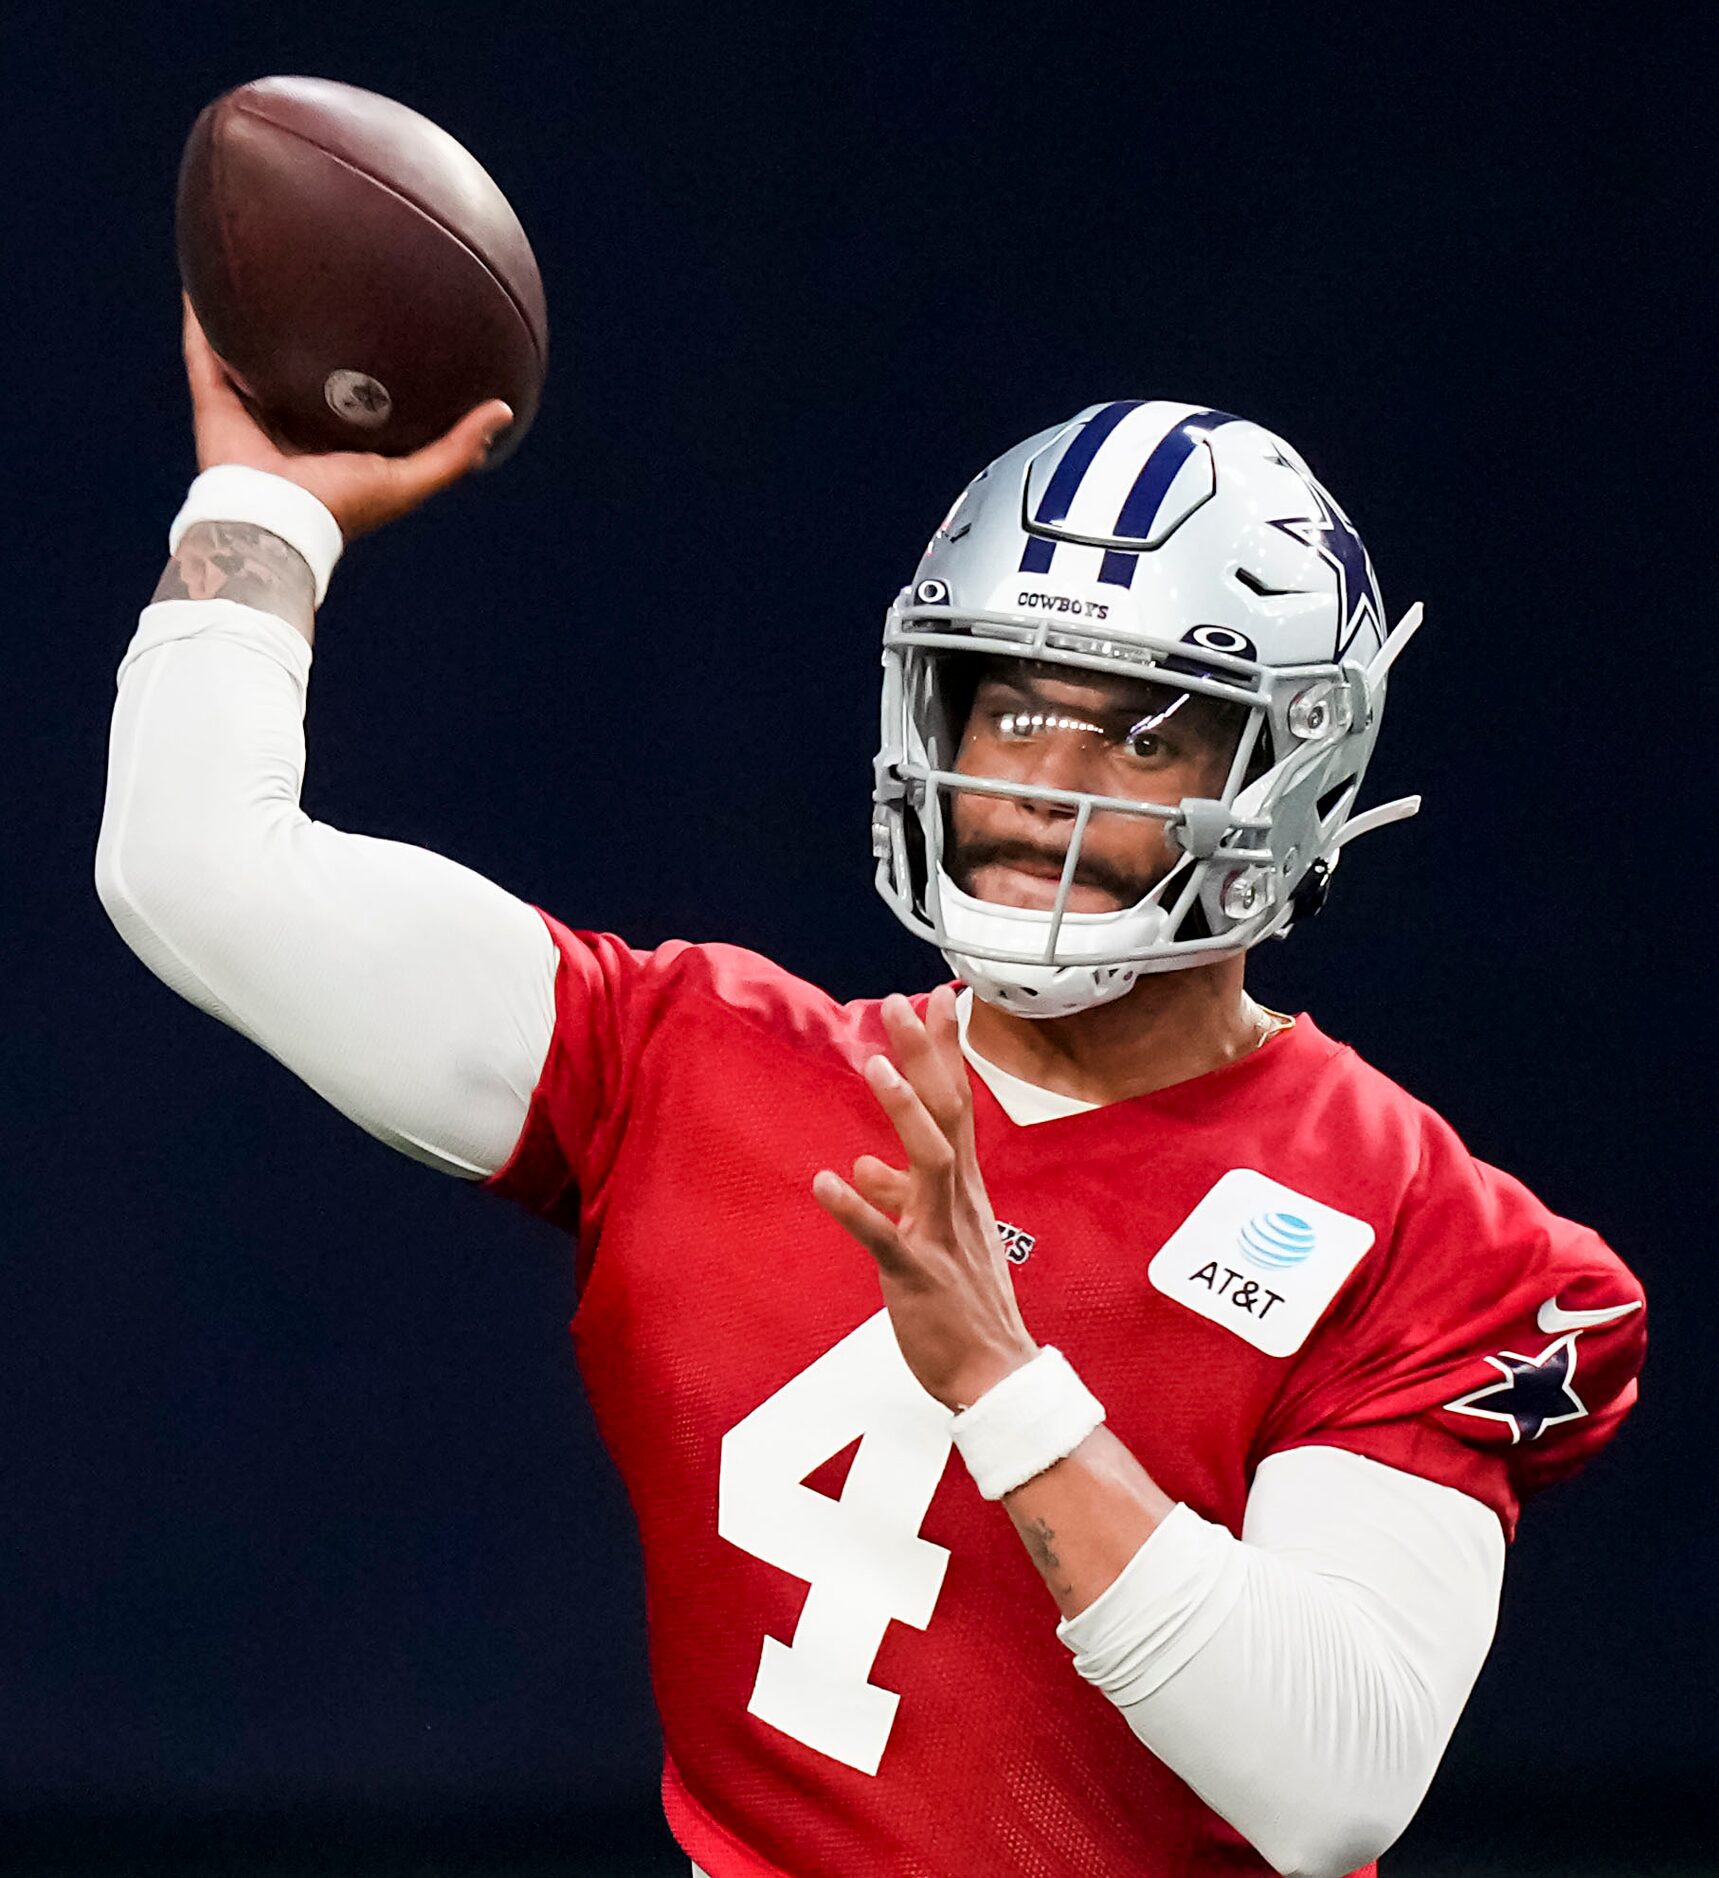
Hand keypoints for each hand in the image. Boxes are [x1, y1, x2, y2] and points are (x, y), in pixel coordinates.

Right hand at [179, 295, 512, 540]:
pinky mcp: (214, 404)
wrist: (277, 526)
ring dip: (246, 315)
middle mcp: (290, 420)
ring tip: (251, 261)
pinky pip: (204, 353)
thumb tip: (503, 409)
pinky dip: (200, 320)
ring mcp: (249, 411)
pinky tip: (202, 278)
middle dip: (303, 326)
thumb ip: (456, 449)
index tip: (383, 317)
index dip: (365, 358)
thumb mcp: (411, 478)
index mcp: (332, 438)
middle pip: (296, 364)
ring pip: (247, 353)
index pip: (350, 391)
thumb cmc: (343, 507)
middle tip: (320, 273)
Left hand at [813, 986, 1038, 1409]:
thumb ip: (899, 1197)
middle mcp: (958, 1199)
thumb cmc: (964, 1305)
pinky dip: (857, 1209)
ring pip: (928, 1160)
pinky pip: (885, 1238)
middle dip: (925, 1055)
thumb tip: (864, 1163)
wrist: (994, 1375)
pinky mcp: (918, 1276)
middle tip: (903, 1000)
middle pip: (946, 1112)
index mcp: (961, 1187)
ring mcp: (941, 1235)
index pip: (956, 1103)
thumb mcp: (932, 1238)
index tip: (935, 997)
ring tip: (874, 1063)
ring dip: (902, 1110)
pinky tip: (826, 1182)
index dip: (944, 1050)